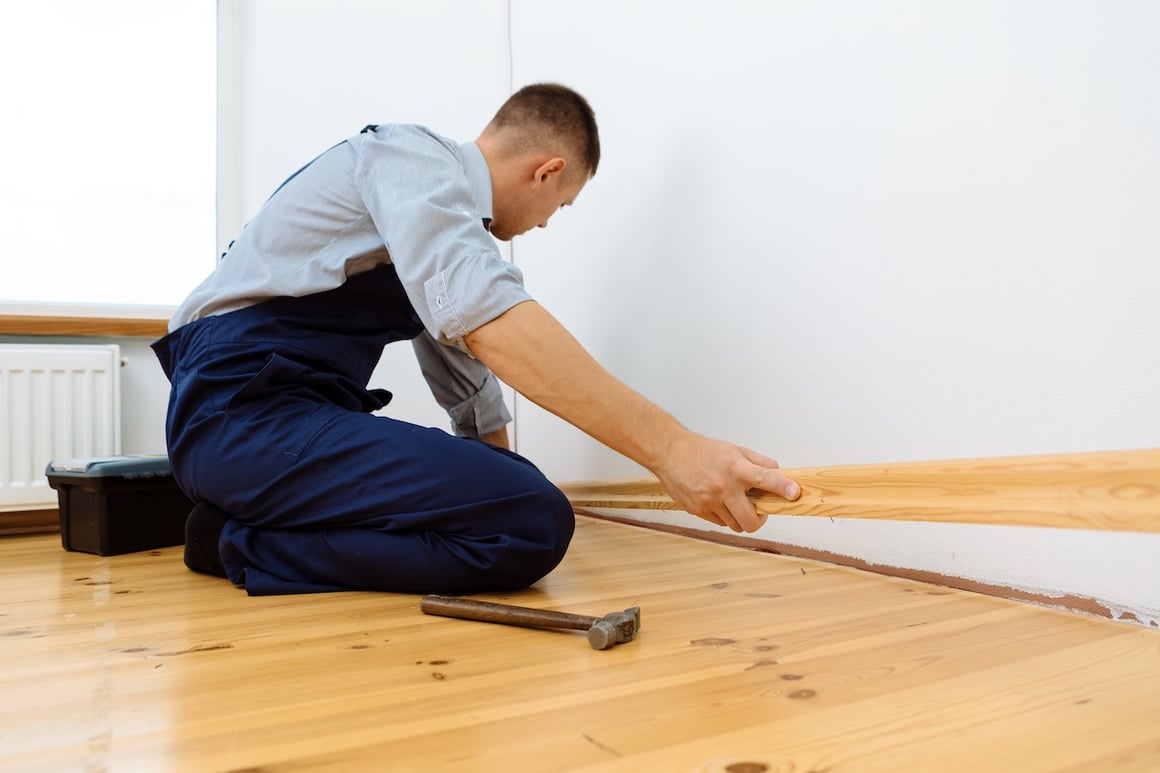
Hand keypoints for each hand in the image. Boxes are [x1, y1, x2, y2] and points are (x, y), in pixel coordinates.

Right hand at [654, 432, 800, 532]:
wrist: (669, 453)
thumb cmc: (701, 450)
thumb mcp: (733, 449)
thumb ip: (758, 462)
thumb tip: (778, 472)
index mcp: (735, 467)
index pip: (764, 479)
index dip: (782, 487)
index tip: (794, 493)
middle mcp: (722, 486)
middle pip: (750, 520)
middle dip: (759, 520)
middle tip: (759, 511)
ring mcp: (708, 501)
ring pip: (735, 524)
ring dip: (739, 516)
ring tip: (733, 500)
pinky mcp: (697, 510)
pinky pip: (720, 522)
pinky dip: (724, 515)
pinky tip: (718, 500)